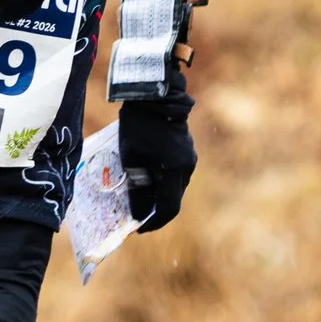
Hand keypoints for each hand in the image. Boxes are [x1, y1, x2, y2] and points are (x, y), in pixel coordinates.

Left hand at [118, 67, 195, 230]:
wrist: (154, 93)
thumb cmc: (138, 124)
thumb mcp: (131, 158)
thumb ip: (136, 188)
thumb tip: (137, 213)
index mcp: (175, 170)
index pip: (168, 209)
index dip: (153, 222)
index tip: (138, 228)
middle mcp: (187, 166)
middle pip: (173, 198)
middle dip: (154, 209)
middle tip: (135, 213)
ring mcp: (190, 157)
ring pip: (175, 186)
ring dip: (158, 194)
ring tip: (137, 195)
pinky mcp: (187, 149)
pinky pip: (175, 173)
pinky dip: (162, 180)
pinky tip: (146, 176)